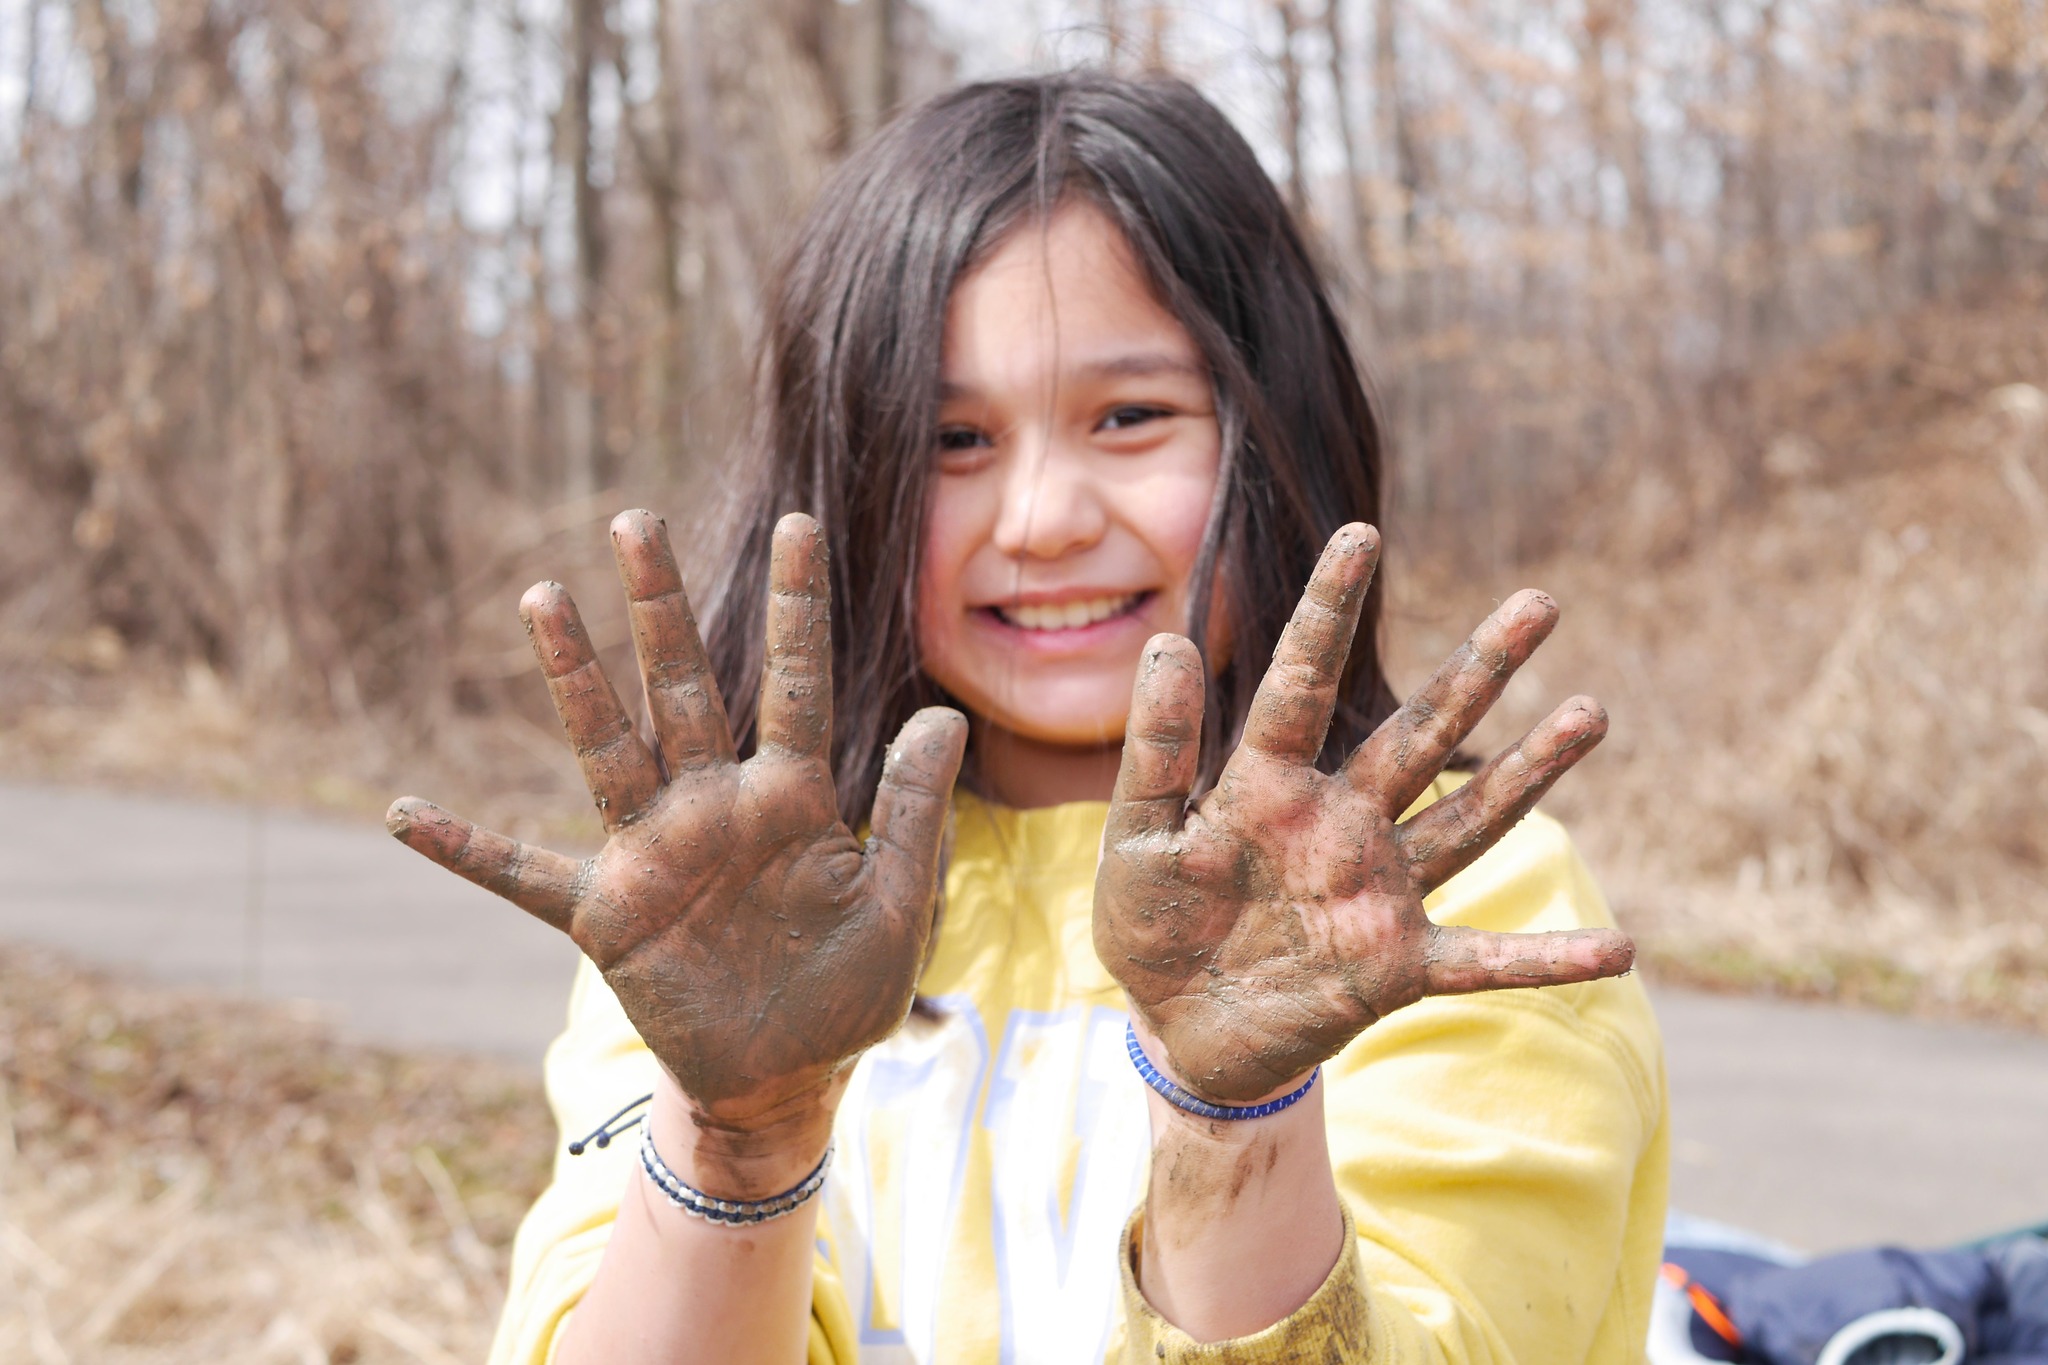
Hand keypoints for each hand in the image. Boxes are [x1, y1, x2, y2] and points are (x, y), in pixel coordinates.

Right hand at [387, 511, 965, 1157]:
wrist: (786, 1078)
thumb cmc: (847, 989)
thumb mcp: (901, 905)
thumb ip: (915, 812)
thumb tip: (946, 714)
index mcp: (792, 799)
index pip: (796, 685)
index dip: (799, 607)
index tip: (800, 524)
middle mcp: (715, 806)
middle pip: (684, 687)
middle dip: (661, 607)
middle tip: (637, 520)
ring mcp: (654, 854)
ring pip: (608, 749)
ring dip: (575, 680)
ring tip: (543, 597)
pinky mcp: (607, 916)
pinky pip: (523, 877)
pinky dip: (466, 850)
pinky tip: (402, 815)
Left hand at [1095, 524, 1632, 1103]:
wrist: (1177, 1029)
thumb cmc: (1152, 924)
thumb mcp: (1136, 836)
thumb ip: (1158, 752)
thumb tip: (1167, 642)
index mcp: (1267, 783)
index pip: (1302, 682)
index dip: (1329, 610)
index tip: (1363, 533)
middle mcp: (1339, 824)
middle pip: (1421, 734)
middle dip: (1479, 670)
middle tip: (1541, 601)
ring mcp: (1377, 893)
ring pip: (1468, 821)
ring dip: (1531, 772)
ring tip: (1592, 710)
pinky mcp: (1395, 966)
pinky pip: (1482, 960)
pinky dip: (1544, 959)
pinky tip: (1618, 949)